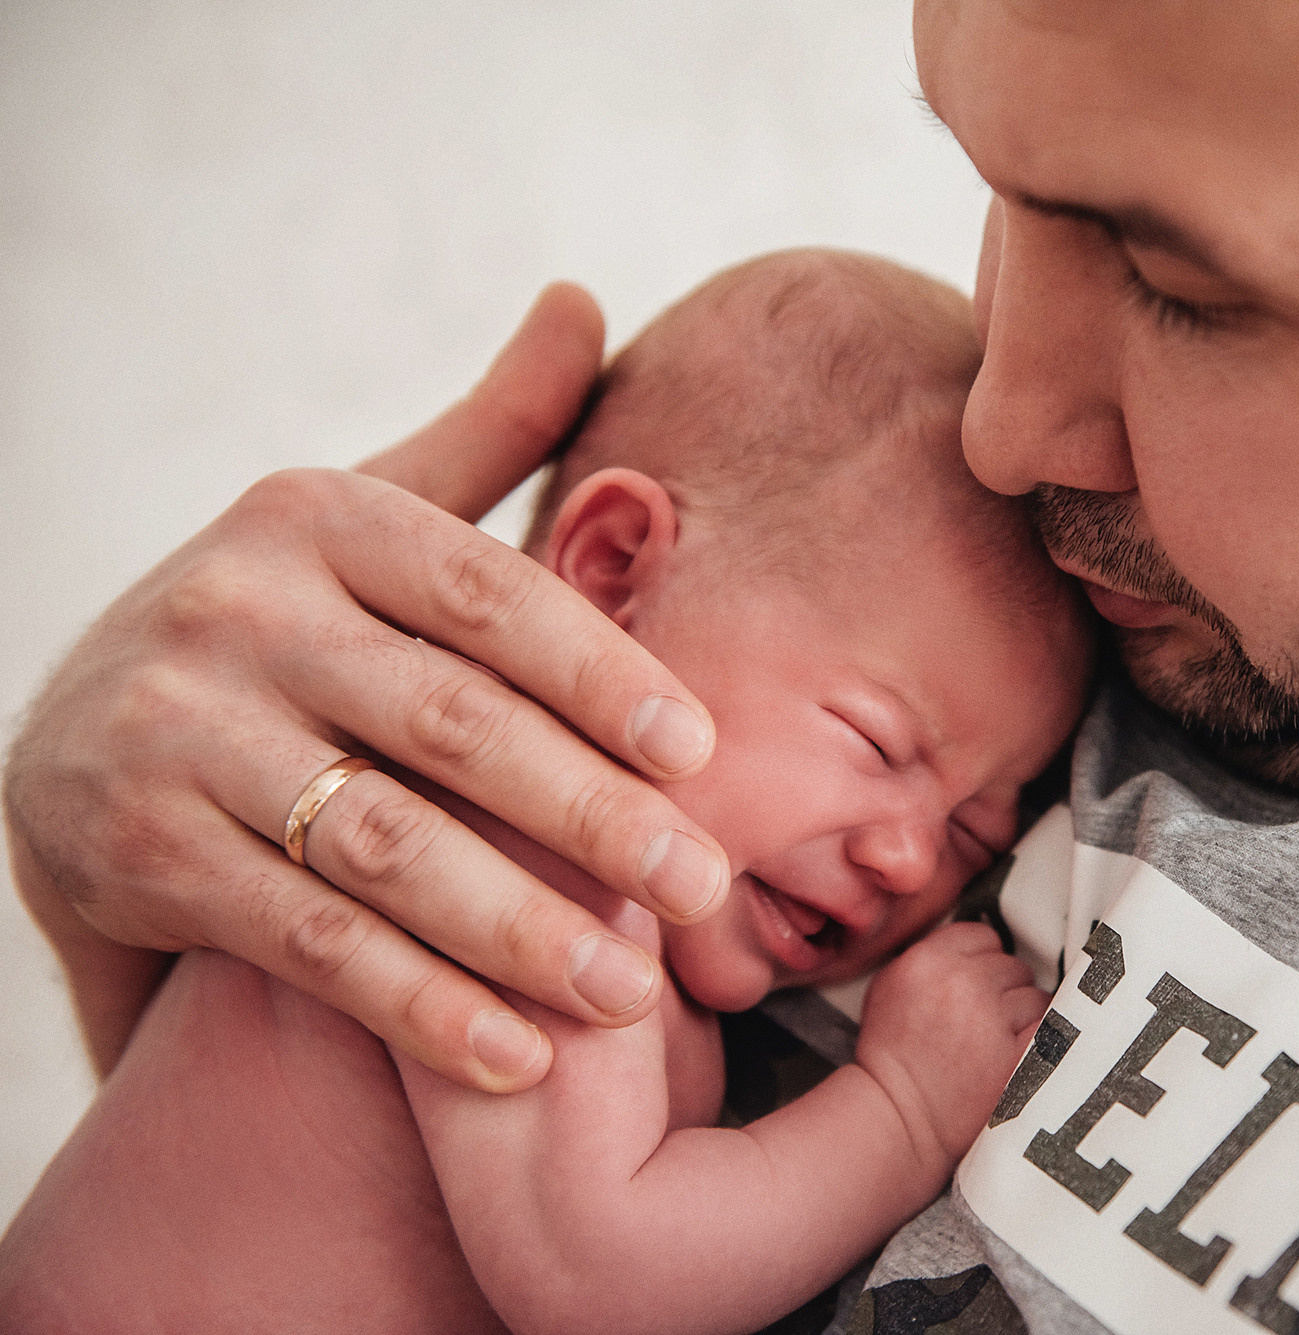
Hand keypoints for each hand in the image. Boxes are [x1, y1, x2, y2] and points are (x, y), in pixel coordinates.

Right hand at [2, 283, 731, 1092]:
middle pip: (446, 724)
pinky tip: (521, 1056)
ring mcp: (171, 735)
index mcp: (317, 517)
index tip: (704, 752)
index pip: (483, 594)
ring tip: (631, 994)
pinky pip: (305, 941)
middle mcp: (232, 609)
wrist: (70, 739)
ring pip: (379, 846)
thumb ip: (488, 430)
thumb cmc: (285, 624)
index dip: (599, 673)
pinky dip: (419, 1004)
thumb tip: (584, 298)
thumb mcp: (368, 513)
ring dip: (518, 928)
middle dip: (588, 817)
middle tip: (704, 891)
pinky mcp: (137, 854)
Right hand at [855, 922, 1049, 1174]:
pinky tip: (1017, 1055)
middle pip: (1013, 966)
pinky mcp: (1016, 1055)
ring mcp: (991, 1020)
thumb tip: (976, 944)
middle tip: (983, 1023)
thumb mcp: (889, 987)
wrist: (898, 1118)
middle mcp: (961, 983)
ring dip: (1023, 1018)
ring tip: (996, 1044)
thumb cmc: (891, 1057)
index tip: (974, 987)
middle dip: (1003, 992)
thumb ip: (931, 956)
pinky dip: (1039, 1041)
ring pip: (1036, 996)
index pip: (983, 935)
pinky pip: (1049, 1027)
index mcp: (927, 960)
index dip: (981, 963)